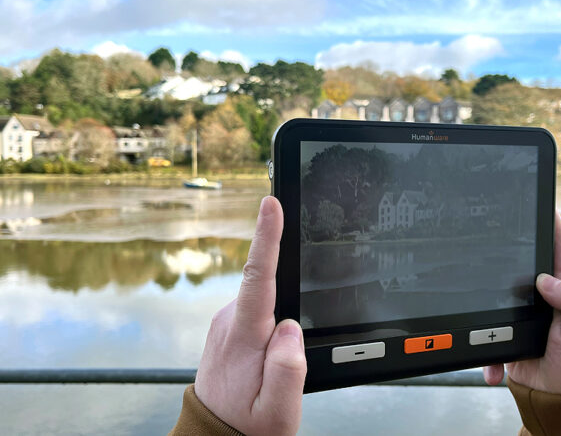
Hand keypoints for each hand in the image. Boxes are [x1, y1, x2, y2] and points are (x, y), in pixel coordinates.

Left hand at [195, 196, 306, 434]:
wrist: (214, 435)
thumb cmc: (246, 423)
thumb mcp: (279, 409)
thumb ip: (289, 367)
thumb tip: (289, 327)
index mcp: (244, 335)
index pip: (257, 276)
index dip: (266, 236)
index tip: (271, 205)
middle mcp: (229, 321)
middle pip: (266, 287)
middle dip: (289, 300)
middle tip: (287, 356)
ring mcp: (225, 322)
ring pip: (263, 303)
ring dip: (278, 320)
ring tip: (272, 370)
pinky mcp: (226, 326)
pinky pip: (255, 311)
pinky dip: (268, 323)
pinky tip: (266, 358)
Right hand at [484, 211, 560, 393]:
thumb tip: (546, 280)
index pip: (560, 248)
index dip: (551, 225)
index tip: (539, 205)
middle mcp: (543, 296)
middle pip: (521, 265)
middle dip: (507, 258)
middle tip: (493, 247)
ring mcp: (521, 313)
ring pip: (497, 294)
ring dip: (487, 305)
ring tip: (487, 315)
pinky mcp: (505, 332)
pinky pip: (485, 330)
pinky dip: (483, 345)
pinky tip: (493, 358)